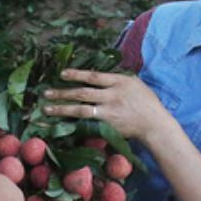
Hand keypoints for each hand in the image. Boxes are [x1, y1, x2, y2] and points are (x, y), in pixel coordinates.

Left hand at [43, 68, 168, 141]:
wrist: (155, 124)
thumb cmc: (146, 103)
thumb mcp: (134, 83)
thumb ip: (116, 80)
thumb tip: (97, 76)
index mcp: (119, 82)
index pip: (93, 76)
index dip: (76, 74)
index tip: (62, 73)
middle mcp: (112, 96)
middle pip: (82, 93)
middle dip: (62, 93)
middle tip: (45, 93)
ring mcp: (109, 112)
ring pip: (80, 110)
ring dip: (62, 109)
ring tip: (46, 109)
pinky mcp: (107, 126)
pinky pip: (86, 124)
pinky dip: (72, 124)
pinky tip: (60, 124)